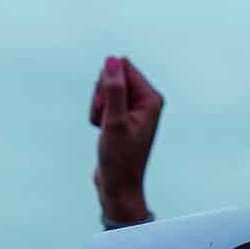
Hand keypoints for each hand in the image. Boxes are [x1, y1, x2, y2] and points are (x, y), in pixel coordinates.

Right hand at [90, 56, 162, 222]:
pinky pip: (104, 104)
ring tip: (104, 129)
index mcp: (151, 98)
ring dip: (98, 108)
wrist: (118, 188)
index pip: (123, 68)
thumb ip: (114, 89)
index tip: (109, 109)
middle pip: (114, 78)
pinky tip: (103, 133)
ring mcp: (134, 110)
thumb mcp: (114, 122)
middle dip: (101, 97)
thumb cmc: (120, 159)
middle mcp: (146, 101)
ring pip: (106, 91)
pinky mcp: (124, 118)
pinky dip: (98, 117)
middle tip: (105, 122)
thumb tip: (112, 60)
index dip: (108, 85)